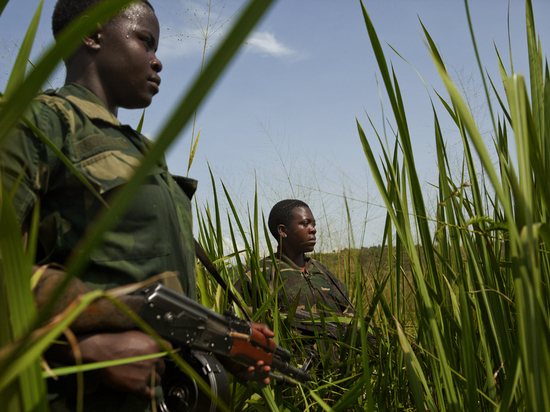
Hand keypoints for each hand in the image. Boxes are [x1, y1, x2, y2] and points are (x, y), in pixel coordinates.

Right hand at [48, 330, 170, 399]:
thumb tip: (153, 345)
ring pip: (156, 381)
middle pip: (162, 368)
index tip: (159, 359)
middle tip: (143, 369)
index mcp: (155, 344)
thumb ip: (148, 341)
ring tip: (139, 379)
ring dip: (150, 381)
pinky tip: (141, 391)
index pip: (170, 351)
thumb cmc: (112, 341)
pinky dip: (146, 394)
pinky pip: (148, 394)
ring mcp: (147, 373)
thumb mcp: (135, 334)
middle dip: (154, 369)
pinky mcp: (138, 386)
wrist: (98, 352)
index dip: (163, 356)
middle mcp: (154, 359)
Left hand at [219, 322, 274, 384]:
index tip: (270, 368)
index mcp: (257, 355)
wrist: (226, 333)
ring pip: (253, 376)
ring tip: (259, 365)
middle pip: (259, 373)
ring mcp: (243, 367)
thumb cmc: (240, 331)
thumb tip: (272, 334)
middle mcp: (250, 363)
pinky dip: (248, 374)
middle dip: (264, 373)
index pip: (264, 366)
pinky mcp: (235, 369)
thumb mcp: (253, 328)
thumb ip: (263, 329)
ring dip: (258, 373)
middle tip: (267, 367)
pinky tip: (251, 368)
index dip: (267, 370)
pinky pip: (243, 376)